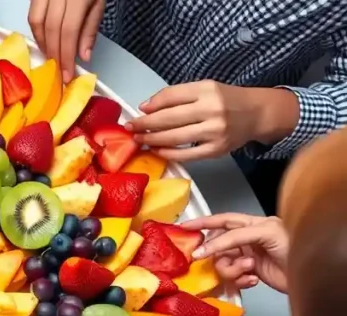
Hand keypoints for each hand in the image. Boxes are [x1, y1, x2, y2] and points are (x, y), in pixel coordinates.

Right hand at [28, 0, 105, 81]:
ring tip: (51, 56)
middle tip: (58, 70)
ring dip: (42, 42)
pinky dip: (37, 29)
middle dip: (54, 53)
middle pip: (51, 28)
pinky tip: (45, 39)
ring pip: (36, 20)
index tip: (67, 75)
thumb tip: (83, 56)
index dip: (66, 55)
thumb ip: (90, 28)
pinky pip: (33, 12)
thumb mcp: (100, 1)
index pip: (68, 31)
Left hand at [127, 82, 298, 160]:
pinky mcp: (216, 150)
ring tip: (139, 139)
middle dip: (145, 124)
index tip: (139, 110)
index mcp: (208, 90)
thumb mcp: (205, 88)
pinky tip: (156, 150)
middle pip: (170, 118)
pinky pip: (186, 154)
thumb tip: (146, 106)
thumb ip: (177, 95)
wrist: (257, 114)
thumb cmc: (226, 100)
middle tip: (131, 127)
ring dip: (152, 139)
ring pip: (175, 137)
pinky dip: (167, 153)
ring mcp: (214, 131)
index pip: (173, 96)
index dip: (152, 104)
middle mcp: (212, 110)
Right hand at [180, 213, 288, 292]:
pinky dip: (240, 280)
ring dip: (233, 269)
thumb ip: (232, 238)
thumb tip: (204, 250)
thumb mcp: (263, 233)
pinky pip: (234, 278)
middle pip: (219, 247)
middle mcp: (249, 240)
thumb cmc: (293, 247)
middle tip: (225, 261)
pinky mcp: (252, 274)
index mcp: (253, 224)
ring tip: (249, 270)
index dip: (202, 222)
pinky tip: (253, 280)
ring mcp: (250, 257)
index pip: (222, 220)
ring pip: (224, 264)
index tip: (183, 227)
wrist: (311, 275)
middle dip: (219, 255)